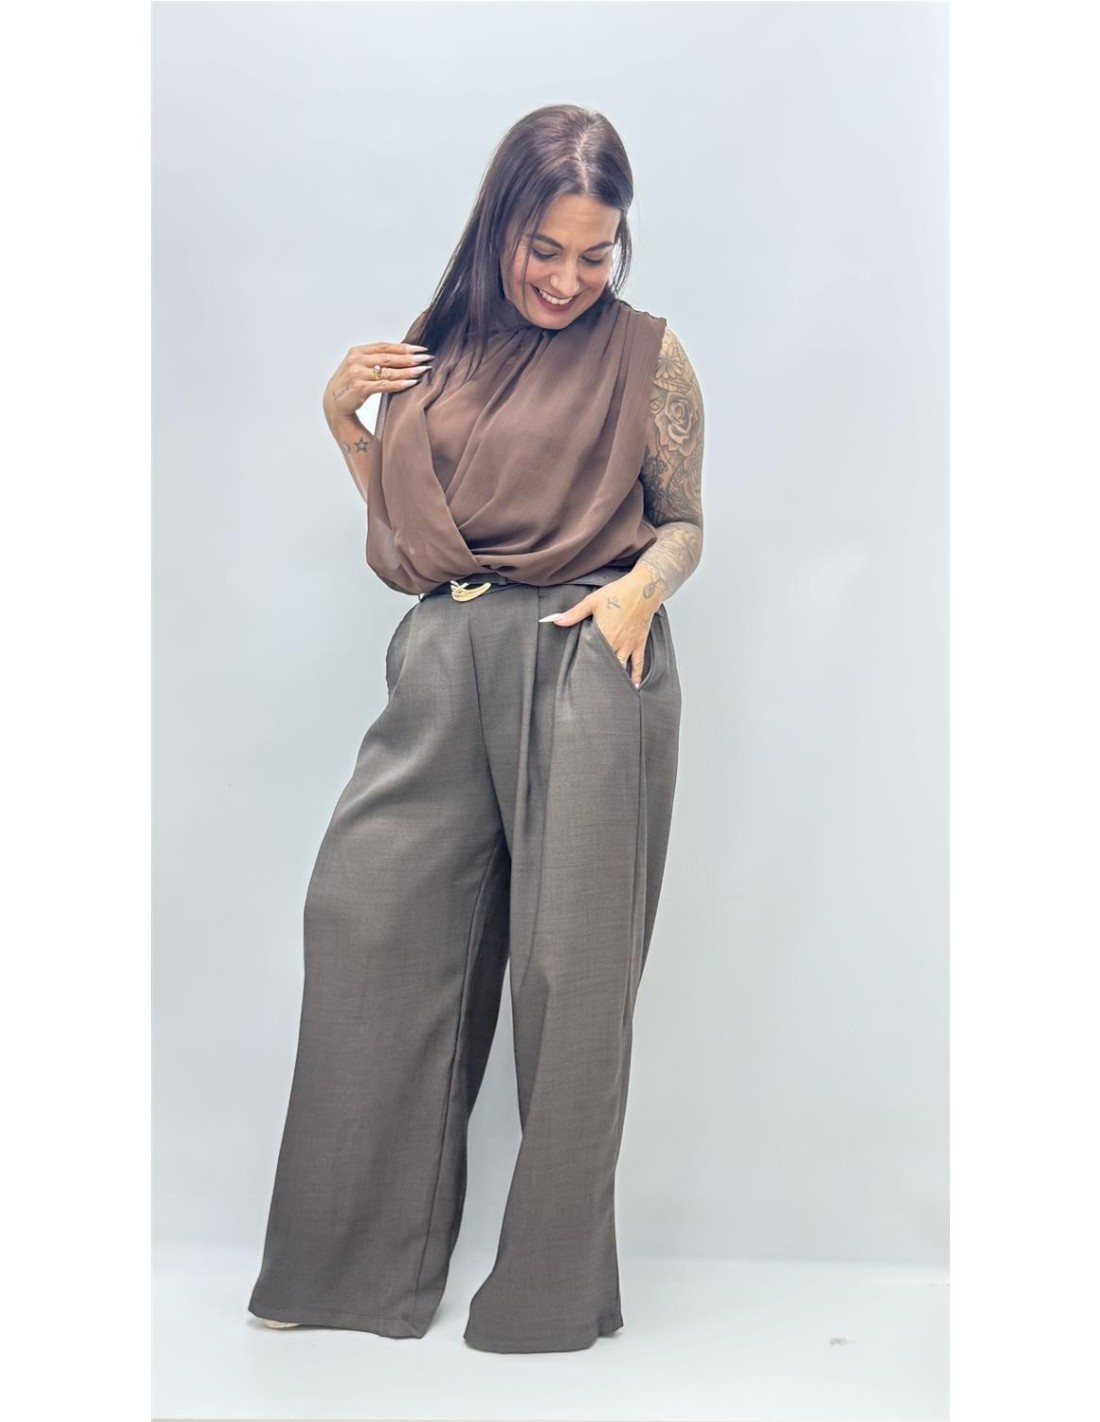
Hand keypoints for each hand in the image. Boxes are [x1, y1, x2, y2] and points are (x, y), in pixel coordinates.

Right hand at [323, 341, 433, 425]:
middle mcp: (356, 360)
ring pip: (388, 371)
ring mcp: (357, 374)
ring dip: (408, 370)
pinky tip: (412, 382)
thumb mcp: (358, 366)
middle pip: (388, 357)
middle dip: (410, 357)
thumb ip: (375, 359)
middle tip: (426, 358)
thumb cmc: (350, 384)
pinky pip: (384, 385)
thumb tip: (402, 354)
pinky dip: (399, 384)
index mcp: (357, 351)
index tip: (420, 349)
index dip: (404, 347)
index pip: (385, 346)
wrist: (333, 403)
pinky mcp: (360, 388)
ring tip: (423, 370)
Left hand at [542, 573, 659, 688]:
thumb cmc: (618, 593)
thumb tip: (554, 620)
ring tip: (609, 692)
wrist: (643, 589)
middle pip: (605, 665)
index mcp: (602, 634)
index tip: (577, 676)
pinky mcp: (639, 644)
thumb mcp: (592, 602)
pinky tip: (633, 686)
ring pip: (621, 667)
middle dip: (598, 676)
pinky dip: (636, 676)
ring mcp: (629, 645)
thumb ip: (573, 614)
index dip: (583, 666)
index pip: (590, 655)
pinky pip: (639, 664)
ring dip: (615, 679)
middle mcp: (616, 643)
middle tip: (591, 690)